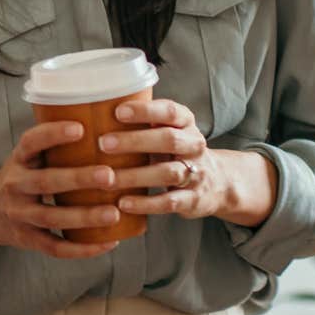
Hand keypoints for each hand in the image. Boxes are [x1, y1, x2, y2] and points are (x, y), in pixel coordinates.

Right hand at [0, 121, 127, 259]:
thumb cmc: (21, 177)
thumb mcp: (27, 157)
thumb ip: (55, 145)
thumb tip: (106, 121)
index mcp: (18, 159)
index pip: (31, 142)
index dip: (53, 134)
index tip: (80, 128)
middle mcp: (16, 186)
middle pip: (46, 182)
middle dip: (78, 179)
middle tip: (109, 175)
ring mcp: (20, 215)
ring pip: (52, 217)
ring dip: (85, 217)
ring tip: (114, 213)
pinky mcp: (28, 239)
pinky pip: (55, 247)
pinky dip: (83, 248)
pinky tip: (109, 242)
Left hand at [106, 99, 274, 227]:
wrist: (217, 183)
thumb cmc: (177, 152)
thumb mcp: (168, 131)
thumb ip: (144, 122)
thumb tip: (97, 111)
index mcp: (186, 123)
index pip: (170, 111)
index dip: (146, 110)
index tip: (118, 112)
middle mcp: (194, 146)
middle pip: (169, 140)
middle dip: (135, 141)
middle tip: (103, 143)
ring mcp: (197, 174)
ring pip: (168, 173)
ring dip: (135, 176)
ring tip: (108, 178)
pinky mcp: (193, 200)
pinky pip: (169, 202)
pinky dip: (145, 204)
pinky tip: (123, 202)